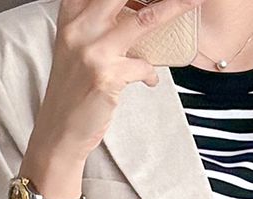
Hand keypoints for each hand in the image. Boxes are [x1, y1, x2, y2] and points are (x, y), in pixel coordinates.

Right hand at [28, 0, 200, 172]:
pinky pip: (144, 66)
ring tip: (192, 1)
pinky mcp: (107, 77)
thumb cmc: (71, 90)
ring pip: (145, 19)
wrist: (59, 131)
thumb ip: (93, 23)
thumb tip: (131, 9)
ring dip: (174, 8)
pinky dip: (152, 74)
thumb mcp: (74, 47)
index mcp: (71, 16)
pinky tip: (150, 81)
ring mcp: (93, 52)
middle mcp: (80, 28)